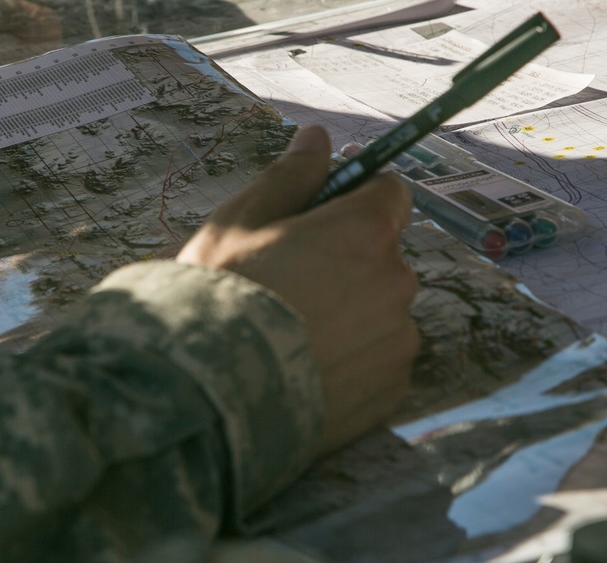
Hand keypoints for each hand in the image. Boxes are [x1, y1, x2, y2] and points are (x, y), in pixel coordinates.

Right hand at [177, 125, 419, 454]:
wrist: (208, 396)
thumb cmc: (218, 298)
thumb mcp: (239, 222)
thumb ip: (289, 176)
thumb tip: (317, 137)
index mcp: (364, 231)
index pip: (389, 192)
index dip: (356, 199)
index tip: (324, 215)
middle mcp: (396, 282)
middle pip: (382, 256)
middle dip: (347, 261)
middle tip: (289, 283)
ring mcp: (398, 342)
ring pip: (381, 311)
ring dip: (352, 314)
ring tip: (292, 334)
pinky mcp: (391, 391)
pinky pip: (379, 362)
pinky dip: (353, 361)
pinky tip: (305, 369)